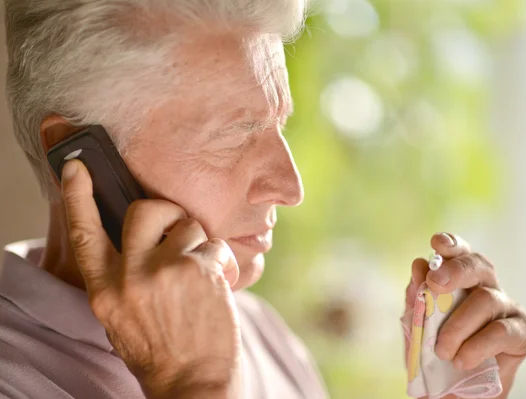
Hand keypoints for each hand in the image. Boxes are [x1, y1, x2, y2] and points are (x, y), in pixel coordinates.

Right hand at [60, 159, 241, 398]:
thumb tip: (141, 239)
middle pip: (144, 211)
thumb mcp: (123, 317)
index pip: (84, 234)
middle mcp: (130, 277)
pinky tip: (218, 285)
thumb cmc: (160, 350)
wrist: (193, 382)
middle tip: (177, 228)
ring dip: (199, 243)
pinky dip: (221, 261)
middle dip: (165, 210)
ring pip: (188, 225)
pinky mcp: (199, 270)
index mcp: (105, 290)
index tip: (77, 168)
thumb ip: (124, 276)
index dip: (78, 197)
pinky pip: (215, 245)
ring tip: (201, 273)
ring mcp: (165, 270)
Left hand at [405, 233, 525, 398]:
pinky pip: (501, 331)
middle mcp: (485, 287)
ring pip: (486, 299)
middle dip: (456, 270)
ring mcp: (506, 307)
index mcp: (459, 281)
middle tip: (435, 284)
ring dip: (458, 325)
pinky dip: (477, 346)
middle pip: (479, 265)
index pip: (459, 253)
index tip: (436, 243)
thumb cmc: (436, 356)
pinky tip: (462, 360)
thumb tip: (418, 265)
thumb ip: (417, 299)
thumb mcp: (418, 328)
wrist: (454, 391)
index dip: (451, 244)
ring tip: (442, 351)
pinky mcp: (521, 332)